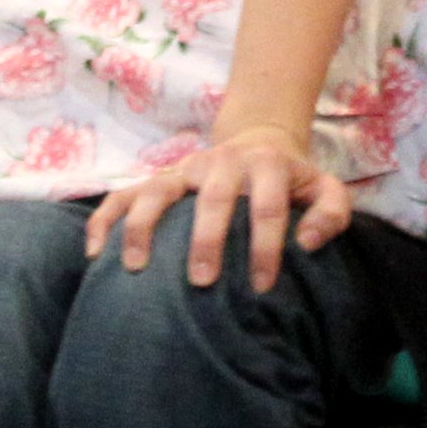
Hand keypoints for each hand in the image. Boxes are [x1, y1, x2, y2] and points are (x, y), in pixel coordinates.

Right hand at [87, 124, 353, 290]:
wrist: (258, 141)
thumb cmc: (292, 181)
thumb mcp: (324, 188)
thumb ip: (331, 213)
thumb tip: (307, 243)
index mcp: (265, 163)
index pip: (267, 206)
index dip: (266, 246)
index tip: (262, 286)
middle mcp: (220, 162)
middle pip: (212, 199)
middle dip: (206, 240)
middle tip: (202, 282)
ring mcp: (183, 169)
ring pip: (156, 191)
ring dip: (143, 227)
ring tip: (135, 268)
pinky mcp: (156, 177)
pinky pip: (121, 195)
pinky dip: (104, 221)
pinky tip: (94, 254)